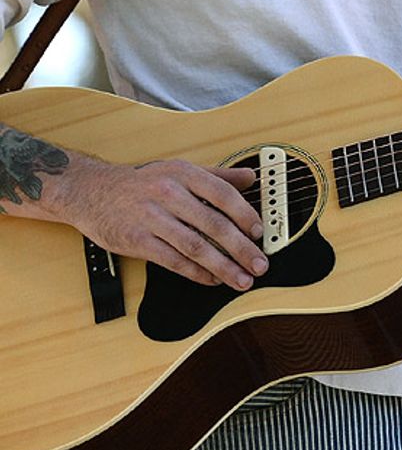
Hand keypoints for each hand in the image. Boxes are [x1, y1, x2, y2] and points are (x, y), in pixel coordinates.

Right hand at [55, 156, 267, 290]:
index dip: (244, 214)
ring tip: (241, 279)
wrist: (94, 192)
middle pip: (213, 225)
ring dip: (223, 267)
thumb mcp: (181, 170)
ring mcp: (153, 218)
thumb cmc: (144, 183)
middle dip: (241, 248)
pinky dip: (196, 273)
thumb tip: (251, 177)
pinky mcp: (138, 241)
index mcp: (184, 174)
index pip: (222, 194)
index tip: (259, 232)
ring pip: (195, 247)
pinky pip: (174, 261)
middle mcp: (170, 194)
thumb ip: (218, 174)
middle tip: (260, 264)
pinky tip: (212, 280)